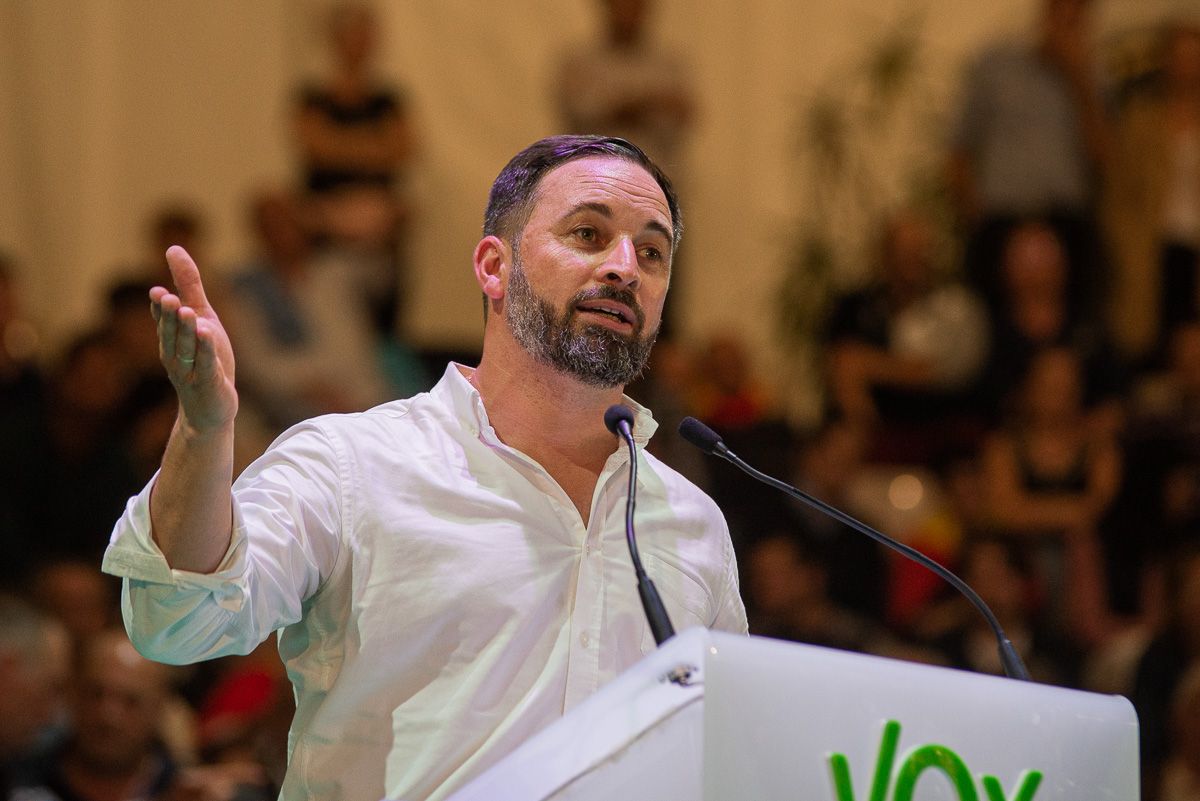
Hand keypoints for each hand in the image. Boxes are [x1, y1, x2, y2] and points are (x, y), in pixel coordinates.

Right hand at [150, 246, 237, 433]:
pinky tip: (207, 335)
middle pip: (171, 332)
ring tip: (187, 311)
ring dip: (185, 330)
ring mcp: (190, 371)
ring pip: (186, 348)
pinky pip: (206, 365)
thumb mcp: (201, 316)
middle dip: (169, 316)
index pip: (163, 319)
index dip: (160, 308)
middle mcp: (175, 353)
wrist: (211, 408)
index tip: (158, 292)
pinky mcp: (208, 384)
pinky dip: (205, 351)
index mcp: (171, 337)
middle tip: (167, 297)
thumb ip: (188, 284)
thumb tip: (173, 247)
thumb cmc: (204, 359)